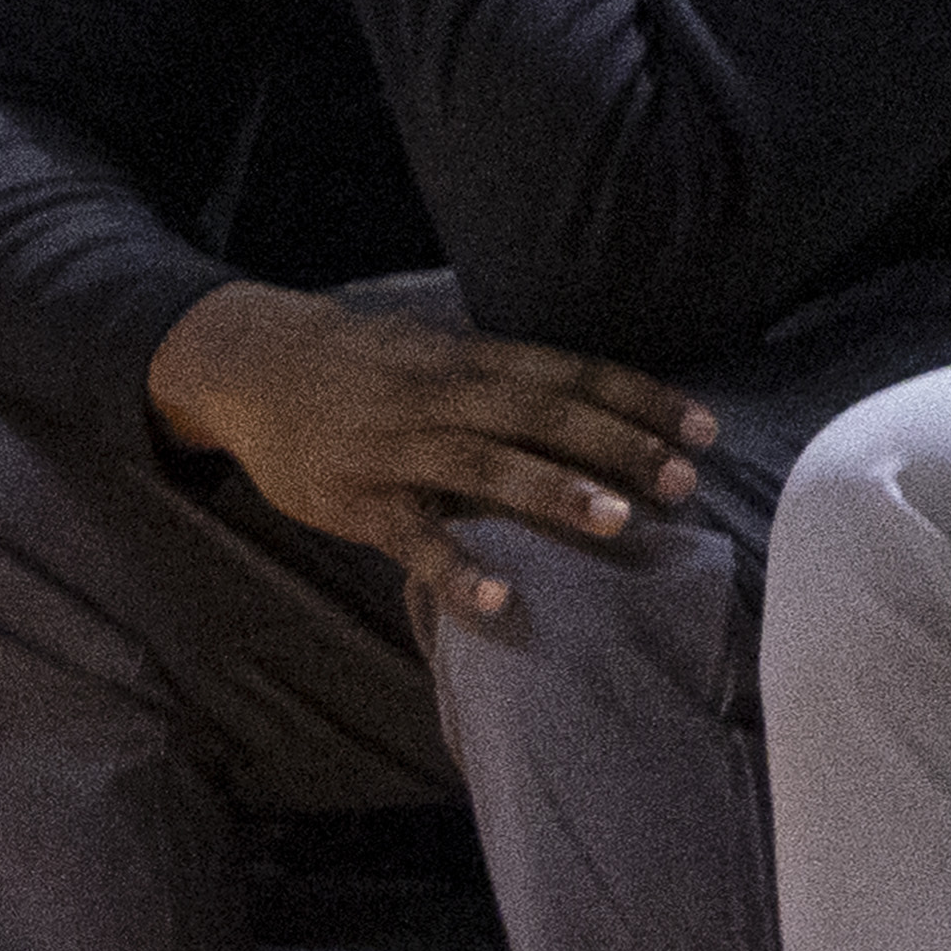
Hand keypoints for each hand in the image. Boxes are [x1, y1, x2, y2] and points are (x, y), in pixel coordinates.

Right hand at [147, 280, 713, 620]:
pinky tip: (501, 598)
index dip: (637, 399)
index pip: (567, 374)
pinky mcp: (357, 499)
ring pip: (486, 465)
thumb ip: (499, 381)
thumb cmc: (356, 368)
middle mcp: (439, 396)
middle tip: (680, 481)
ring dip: (555, 492)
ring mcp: (397, 447)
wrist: (250, 364)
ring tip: (620, 522)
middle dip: (615, 446)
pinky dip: (456, 567)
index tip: (700, 428)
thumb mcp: (430, 353)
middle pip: (540, 415)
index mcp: (466, 360)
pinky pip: (413, 537)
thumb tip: (591, 411)